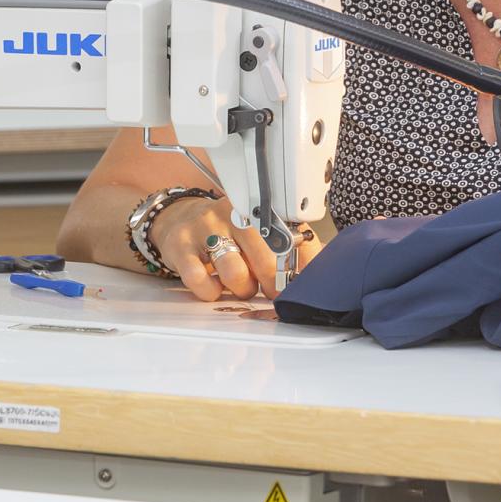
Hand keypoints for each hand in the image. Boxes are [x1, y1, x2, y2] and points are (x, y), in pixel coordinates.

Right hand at [149, 194, 322, 301]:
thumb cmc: (228, 232)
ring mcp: (205, 228)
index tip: (297, 282)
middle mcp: (232, 214)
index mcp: (257, 210)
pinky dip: (210, 291)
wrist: (180, 219)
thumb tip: (320, 271)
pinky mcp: (180, 246)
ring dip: (241, 288)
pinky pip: (199, 278)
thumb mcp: (259, 232)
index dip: (295, 265)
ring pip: (234, 271)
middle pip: (265, 257)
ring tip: (241, 285)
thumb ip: (291, 248)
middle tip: (271, 290)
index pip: (287, 236)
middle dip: (272, 283)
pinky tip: (214, 287)